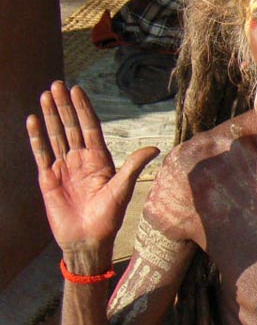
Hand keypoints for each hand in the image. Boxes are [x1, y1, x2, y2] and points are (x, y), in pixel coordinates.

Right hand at [27, 81, 158, 268]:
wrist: (87, 241)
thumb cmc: (108, 218)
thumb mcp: (122, 190)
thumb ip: (133, 166)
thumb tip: (155, 147)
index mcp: (100, 160)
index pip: (90, 127)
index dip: (84, 109)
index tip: (78, 89)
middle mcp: (81, 160)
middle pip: (71, 126)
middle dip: (65, 106)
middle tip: (57, 84)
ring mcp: (64, 168)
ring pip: (56, 135)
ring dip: (50, 115)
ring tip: (45, 95)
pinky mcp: (48, 179)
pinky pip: (41, 153)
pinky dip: (36, 137)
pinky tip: (33, 120)